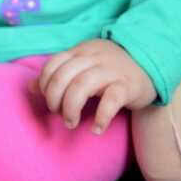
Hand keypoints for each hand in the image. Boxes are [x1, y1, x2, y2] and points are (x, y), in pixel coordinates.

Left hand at [35, 39, 156, 134]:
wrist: (150, 63)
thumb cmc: (110, 69)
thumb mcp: (83, 65)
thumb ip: (58, 74)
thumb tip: (30, 88)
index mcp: (80, 51)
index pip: (53, 65)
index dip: (45, 86)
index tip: (49, 101)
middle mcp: (93, 58)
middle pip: (64, 76)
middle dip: (55, 99)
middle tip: (59, 115)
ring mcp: (112, 70)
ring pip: (82, 85)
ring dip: (71, 108)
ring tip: (71, 123)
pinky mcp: (128, 86)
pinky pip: (112, 100)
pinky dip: (101, 116)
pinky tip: (97, 129)